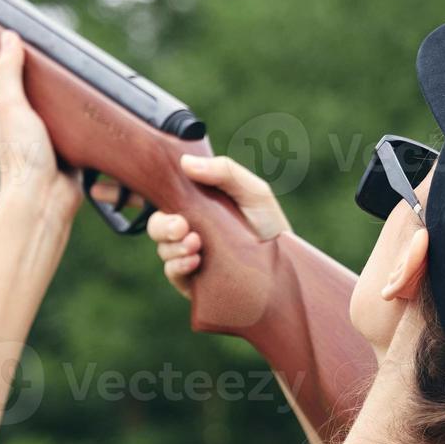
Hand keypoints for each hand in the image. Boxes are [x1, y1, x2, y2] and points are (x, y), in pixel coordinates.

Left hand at [0, 32, 81, 225]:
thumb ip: (8, 73)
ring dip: (54, 107)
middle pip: (15, 106)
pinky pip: (71, 137)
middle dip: (24, 89)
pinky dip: (78, 127)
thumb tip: (7, 37)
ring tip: (67, 82)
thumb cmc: (22, 156)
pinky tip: (91, 114)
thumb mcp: (12, 106)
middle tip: (36, 64)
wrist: (46, 200)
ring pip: (45, 121)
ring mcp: (42, 145)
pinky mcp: (66, 157)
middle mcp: (17, 133)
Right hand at [147, 154, 290, 297]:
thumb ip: (224, 172)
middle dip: (163, 227)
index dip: (163, 199)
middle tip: (181, 227)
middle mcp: (190, 229)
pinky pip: (172, 272)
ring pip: (163, 249)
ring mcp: (190, 255)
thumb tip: (186, 162)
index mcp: (199, 206)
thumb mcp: (253, 191)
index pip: (167, 199)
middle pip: (158, 225)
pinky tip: (195, 262)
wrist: (287, 265)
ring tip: (196, 246)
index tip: (175, 204)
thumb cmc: (270, 225)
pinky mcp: (193, 280)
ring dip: (173, 247)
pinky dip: (177, 266)